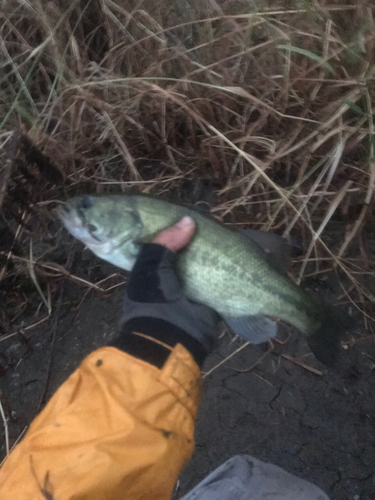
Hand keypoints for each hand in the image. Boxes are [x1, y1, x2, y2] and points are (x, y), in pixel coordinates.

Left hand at [110, 218, 218, 366]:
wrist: (169, 338)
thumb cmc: (151, 299)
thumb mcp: (149, 265)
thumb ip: (165, 241)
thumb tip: (189, 221)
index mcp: (151, 270)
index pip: (164, 243)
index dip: (175, 230)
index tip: (192, 216)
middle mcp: (171, 278)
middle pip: (188, 253)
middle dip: (201, 240)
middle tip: (217, 225)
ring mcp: (191, 289)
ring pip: (206, 266)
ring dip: (217, 255)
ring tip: (230, 235)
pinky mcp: (210, 300)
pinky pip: (220, 282)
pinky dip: (228, 272)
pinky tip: (239, 256)